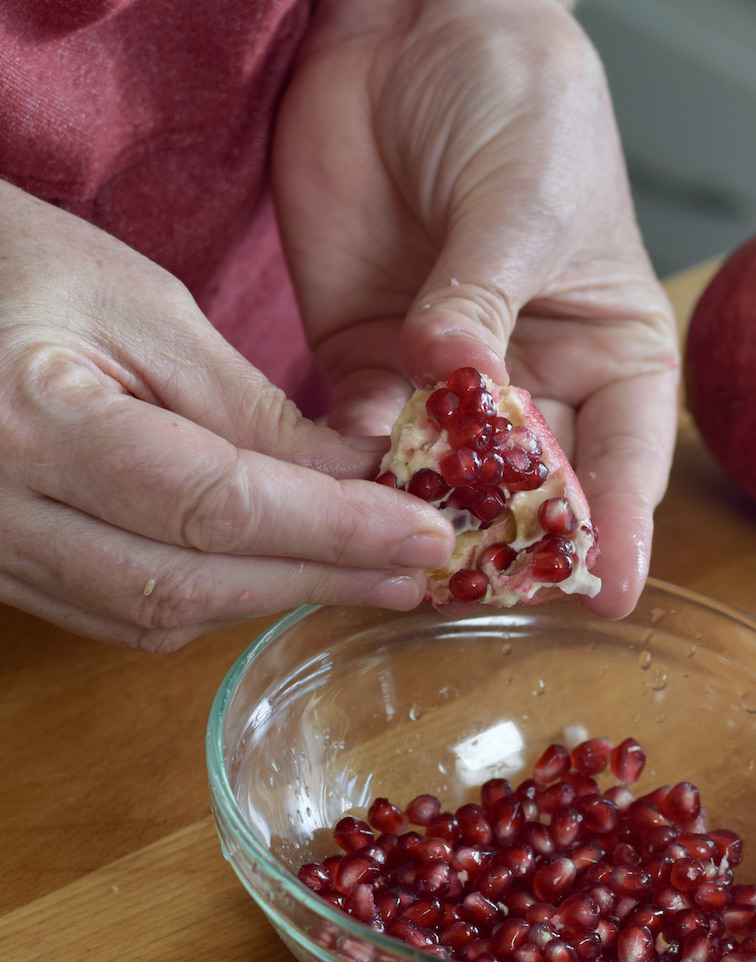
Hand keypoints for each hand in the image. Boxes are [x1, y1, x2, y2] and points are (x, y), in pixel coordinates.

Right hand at [0, 182, 454, 649]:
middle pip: (192, 580)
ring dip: (272, 598)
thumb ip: (246, 405)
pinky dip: (212, 600)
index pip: (218, 504)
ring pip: (157, 612)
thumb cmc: (13, 265)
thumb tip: (354, 476)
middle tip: (417, 572)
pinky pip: (119, 613)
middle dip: (320, 577)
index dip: (335, 530)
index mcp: (31, 420)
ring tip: (368, 577)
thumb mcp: (139, 305)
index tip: (426, 535)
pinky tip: (277, 576)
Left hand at [273, 0, 678, 617]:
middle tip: (486, 585)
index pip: (624, 464)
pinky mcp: (373, 364)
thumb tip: (450, 375)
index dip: (617, 530)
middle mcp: (537, 387)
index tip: (608, 593)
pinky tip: (345, 493)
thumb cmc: (523, 106)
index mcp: (611, 359)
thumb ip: (485, 300)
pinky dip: (354, 470)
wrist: (417, 34)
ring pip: (445, 480)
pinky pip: (366, 438)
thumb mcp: (524, 202)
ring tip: (410, 556)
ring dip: (426, 517)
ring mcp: (451, 383)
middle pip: (532, 492)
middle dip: (509, 541)